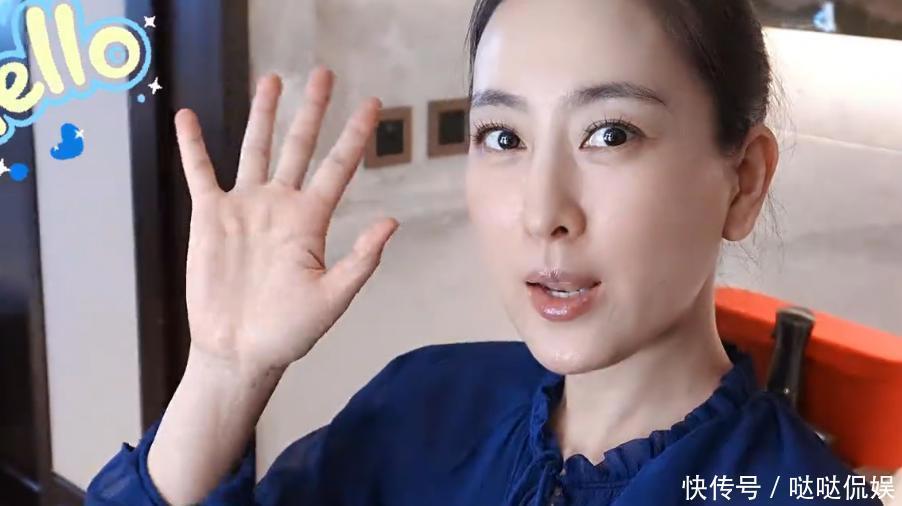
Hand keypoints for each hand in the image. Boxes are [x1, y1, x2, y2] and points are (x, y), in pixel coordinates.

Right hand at [176, 68, 397, 373]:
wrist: (239, 351)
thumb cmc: (289, 332)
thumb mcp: (332, 298)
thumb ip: (360, 260)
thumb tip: (391, 222)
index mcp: (312, 222)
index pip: (339, 167)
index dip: (355, 136)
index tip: (374, 105)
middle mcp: (281, 206)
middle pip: (299, 146)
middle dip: (312, 110)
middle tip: (324, 74)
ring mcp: (246, 208)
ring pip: (254, 149)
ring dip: (262, 115)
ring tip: (271, 80)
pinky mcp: (210, 217)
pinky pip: (200, 173)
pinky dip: (193, 146)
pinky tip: (188, 118)